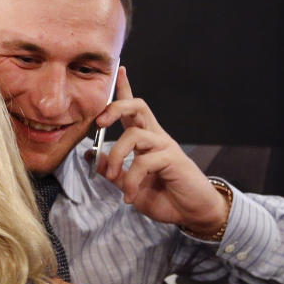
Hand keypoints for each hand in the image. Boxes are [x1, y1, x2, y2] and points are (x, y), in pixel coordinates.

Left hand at [90, 67, 228, 236]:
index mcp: (146, 140)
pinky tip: (130, 196)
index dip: (126, 89)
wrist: (192, 213)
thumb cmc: (164, 197)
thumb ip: (112, 170)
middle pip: (137, 106)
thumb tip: (91, 154)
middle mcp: (156, 138)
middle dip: (115, 107)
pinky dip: (131, 181)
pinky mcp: (172, 159)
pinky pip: (143, 162)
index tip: (119, 70)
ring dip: (116, 157)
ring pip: (133, 134)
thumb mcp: (129, 185)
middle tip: (99, 123)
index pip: (134, 109)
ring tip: (114, 178)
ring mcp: (165, 146)